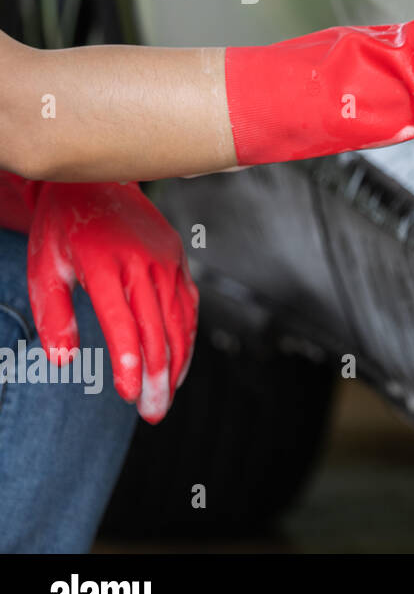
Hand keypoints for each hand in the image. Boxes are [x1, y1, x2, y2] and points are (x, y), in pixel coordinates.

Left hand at [27, 181, 198, 422]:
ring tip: (167, 397)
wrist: (95, 180)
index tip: (130, 395)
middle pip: (157, 329)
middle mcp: (143, 262)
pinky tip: (180, 362)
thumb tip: (61, 361)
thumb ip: (53, 315)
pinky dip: (188, 336)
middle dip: (158, 375)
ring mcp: (166, 259)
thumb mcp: (44, 267)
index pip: (123, 323)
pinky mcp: (178, 258)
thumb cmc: (62, 228)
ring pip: (179, 319)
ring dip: (177, 362)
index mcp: (105, 264)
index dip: (130, 362)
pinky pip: (188, 303)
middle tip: (154, 412)